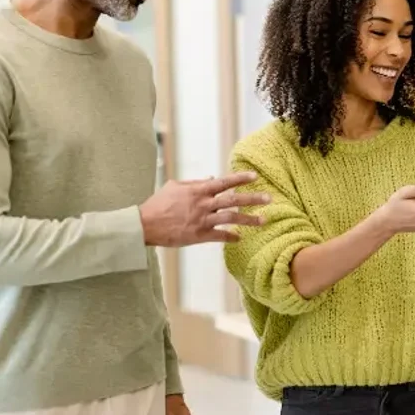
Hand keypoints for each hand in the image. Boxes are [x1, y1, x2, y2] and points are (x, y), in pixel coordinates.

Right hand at [140, 172, 269, 245]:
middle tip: (269, 199)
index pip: (224, 182)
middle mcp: (203, 204)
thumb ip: (195, 182)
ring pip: (231, 218)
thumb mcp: (175, 187)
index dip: (240, 178)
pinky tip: (240, 237)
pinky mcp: (199, 235)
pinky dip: (231, 236)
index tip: (255, 176)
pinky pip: (220, 236)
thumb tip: (212, 178)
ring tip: (263, 220)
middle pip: (233, 200)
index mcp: (198, 190)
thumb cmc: (158, 203)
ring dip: (249, 219)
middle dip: (253, 199)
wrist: (145, 224)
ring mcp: (202, 220)